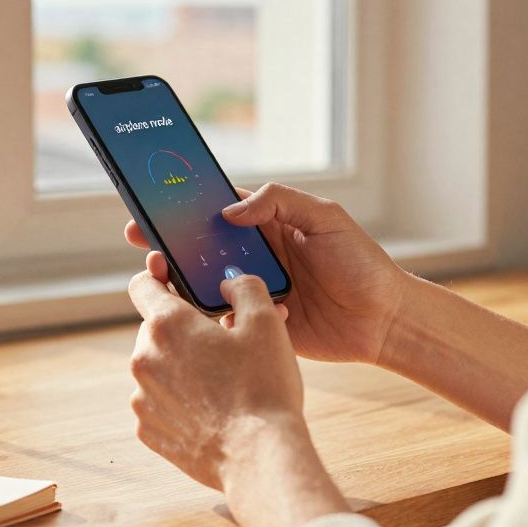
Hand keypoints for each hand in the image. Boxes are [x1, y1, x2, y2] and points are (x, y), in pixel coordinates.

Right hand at [125, 183, 407, 364]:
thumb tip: (230, 209)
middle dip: (170, 242)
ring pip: (206, 284)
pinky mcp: (257, 327)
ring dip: (184, 281)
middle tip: (143, 240)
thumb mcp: (327, 218)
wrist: (384, 321)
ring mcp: (253, 292)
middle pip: (202, 246)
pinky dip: (211, 318)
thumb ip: (281, 202)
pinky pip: (223, 321)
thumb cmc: (362, 264)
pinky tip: (209, 315)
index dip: (186, 203)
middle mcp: (255, 257)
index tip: (155, 200)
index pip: (218, 207)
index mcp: (269, 225)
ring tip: (165, 278)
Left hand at [127, 271, 305, 488]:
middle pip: (154, 329)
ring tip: (221, 383)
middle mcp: (143, 358)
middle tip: (220, 344)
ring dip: (180, 368)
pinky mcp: (148, 430)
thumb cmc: (263, 386)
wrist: (259, 455)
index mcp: (167, 324)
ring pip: (157, 368)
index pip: (142, 284)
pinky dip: (179, 402)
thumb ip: (244, 288)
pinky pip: (159, 404)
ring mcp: (142, 397)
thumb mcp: (266, 322)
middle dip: (182, 331)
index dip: (158, 277)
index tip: (173, 281)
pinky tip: (211, 411)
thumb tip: (229, 282)